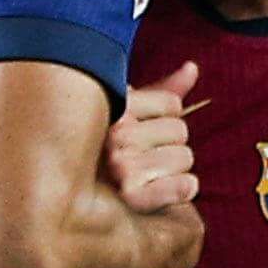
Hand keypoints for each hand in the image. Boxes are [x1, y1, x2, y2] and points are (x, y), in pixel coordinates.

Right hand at [105, 62, 202, 227]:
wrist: (75, 199)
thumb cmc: (109, 153)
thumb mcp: (130, 114)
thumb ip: (162, 91)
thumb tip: (192, 67)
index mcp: (115, 109)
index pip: (173, 105)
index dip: (164, 120)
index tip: (141, 133)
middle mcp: (115, 135)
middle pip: (180, 131)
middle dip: (169, 146)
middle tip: (144, 160)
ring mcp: (121, 165)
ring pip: (184, 158)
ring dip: (174, 169)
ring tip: (148, 177)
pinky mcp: (131, 196)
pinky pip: (184, 186)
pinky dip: (184, 189)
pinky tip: (169, 192)